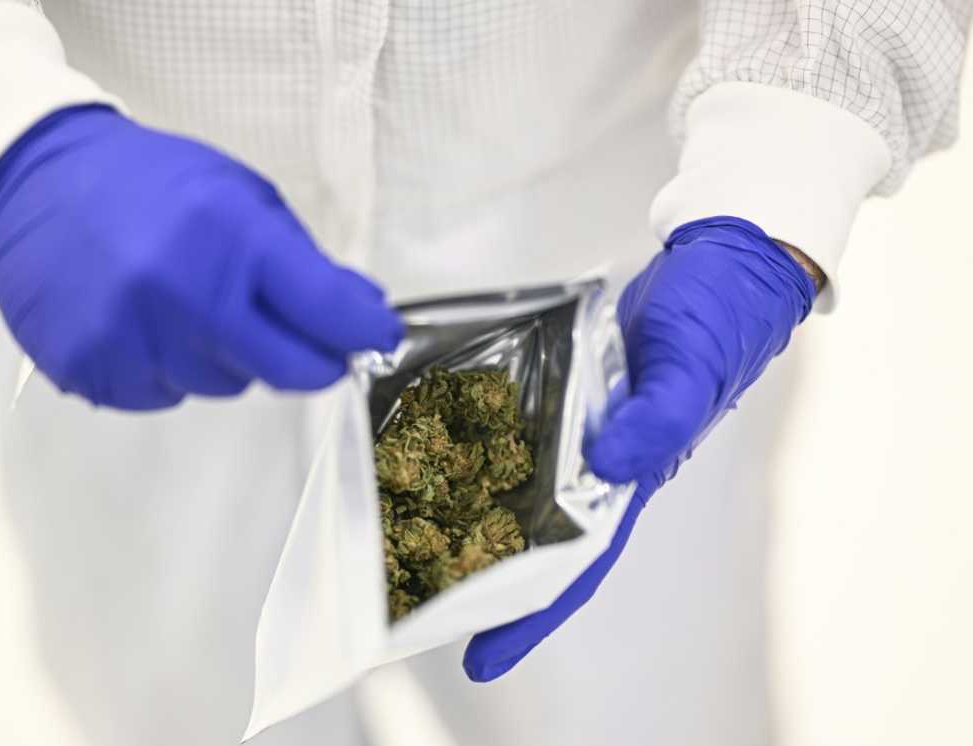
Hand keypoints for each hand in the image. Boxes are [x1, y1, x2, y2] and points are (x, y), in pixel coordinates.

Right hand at [0, 105, 402, 408]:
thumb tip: (361, 314)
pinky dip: (172, 368)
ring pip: (227, 386)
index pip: (328, 312)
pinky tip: (148, 323)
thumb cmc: (149, 184)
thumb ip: (302, 261)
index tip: (377, 337)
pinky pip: (167, 395)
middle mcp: (183, 294)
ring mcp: (134, 340)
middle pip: (290, 371)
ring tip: (189, 304)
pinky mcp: (94, 373)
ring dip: (229, 356)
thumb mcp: (240, 195)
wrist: (34, 183)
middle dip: (311, 359)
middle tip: (301, 336)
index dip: (364, 332)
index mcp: (230, 236)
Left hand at [463, 216, 817, 680]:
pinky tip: (446, 456)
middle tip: (421, 607)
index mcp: (635, 477)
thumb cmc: (718, 320)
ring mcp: (582, 427)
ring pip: (522, 487)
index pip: (577, 563)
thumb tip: (608, 466)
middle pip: (538, 538)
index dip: (531, 614)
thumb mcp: (690, 370)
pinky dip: (486, 449)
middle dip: (488, 579)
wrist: (720, 261)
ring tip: (416, 545)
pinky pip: (520, 429)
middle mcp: (601, 463)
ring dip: (478, 519)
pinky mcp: (566, 387)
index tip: (481, 656)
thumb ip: (656, 421)